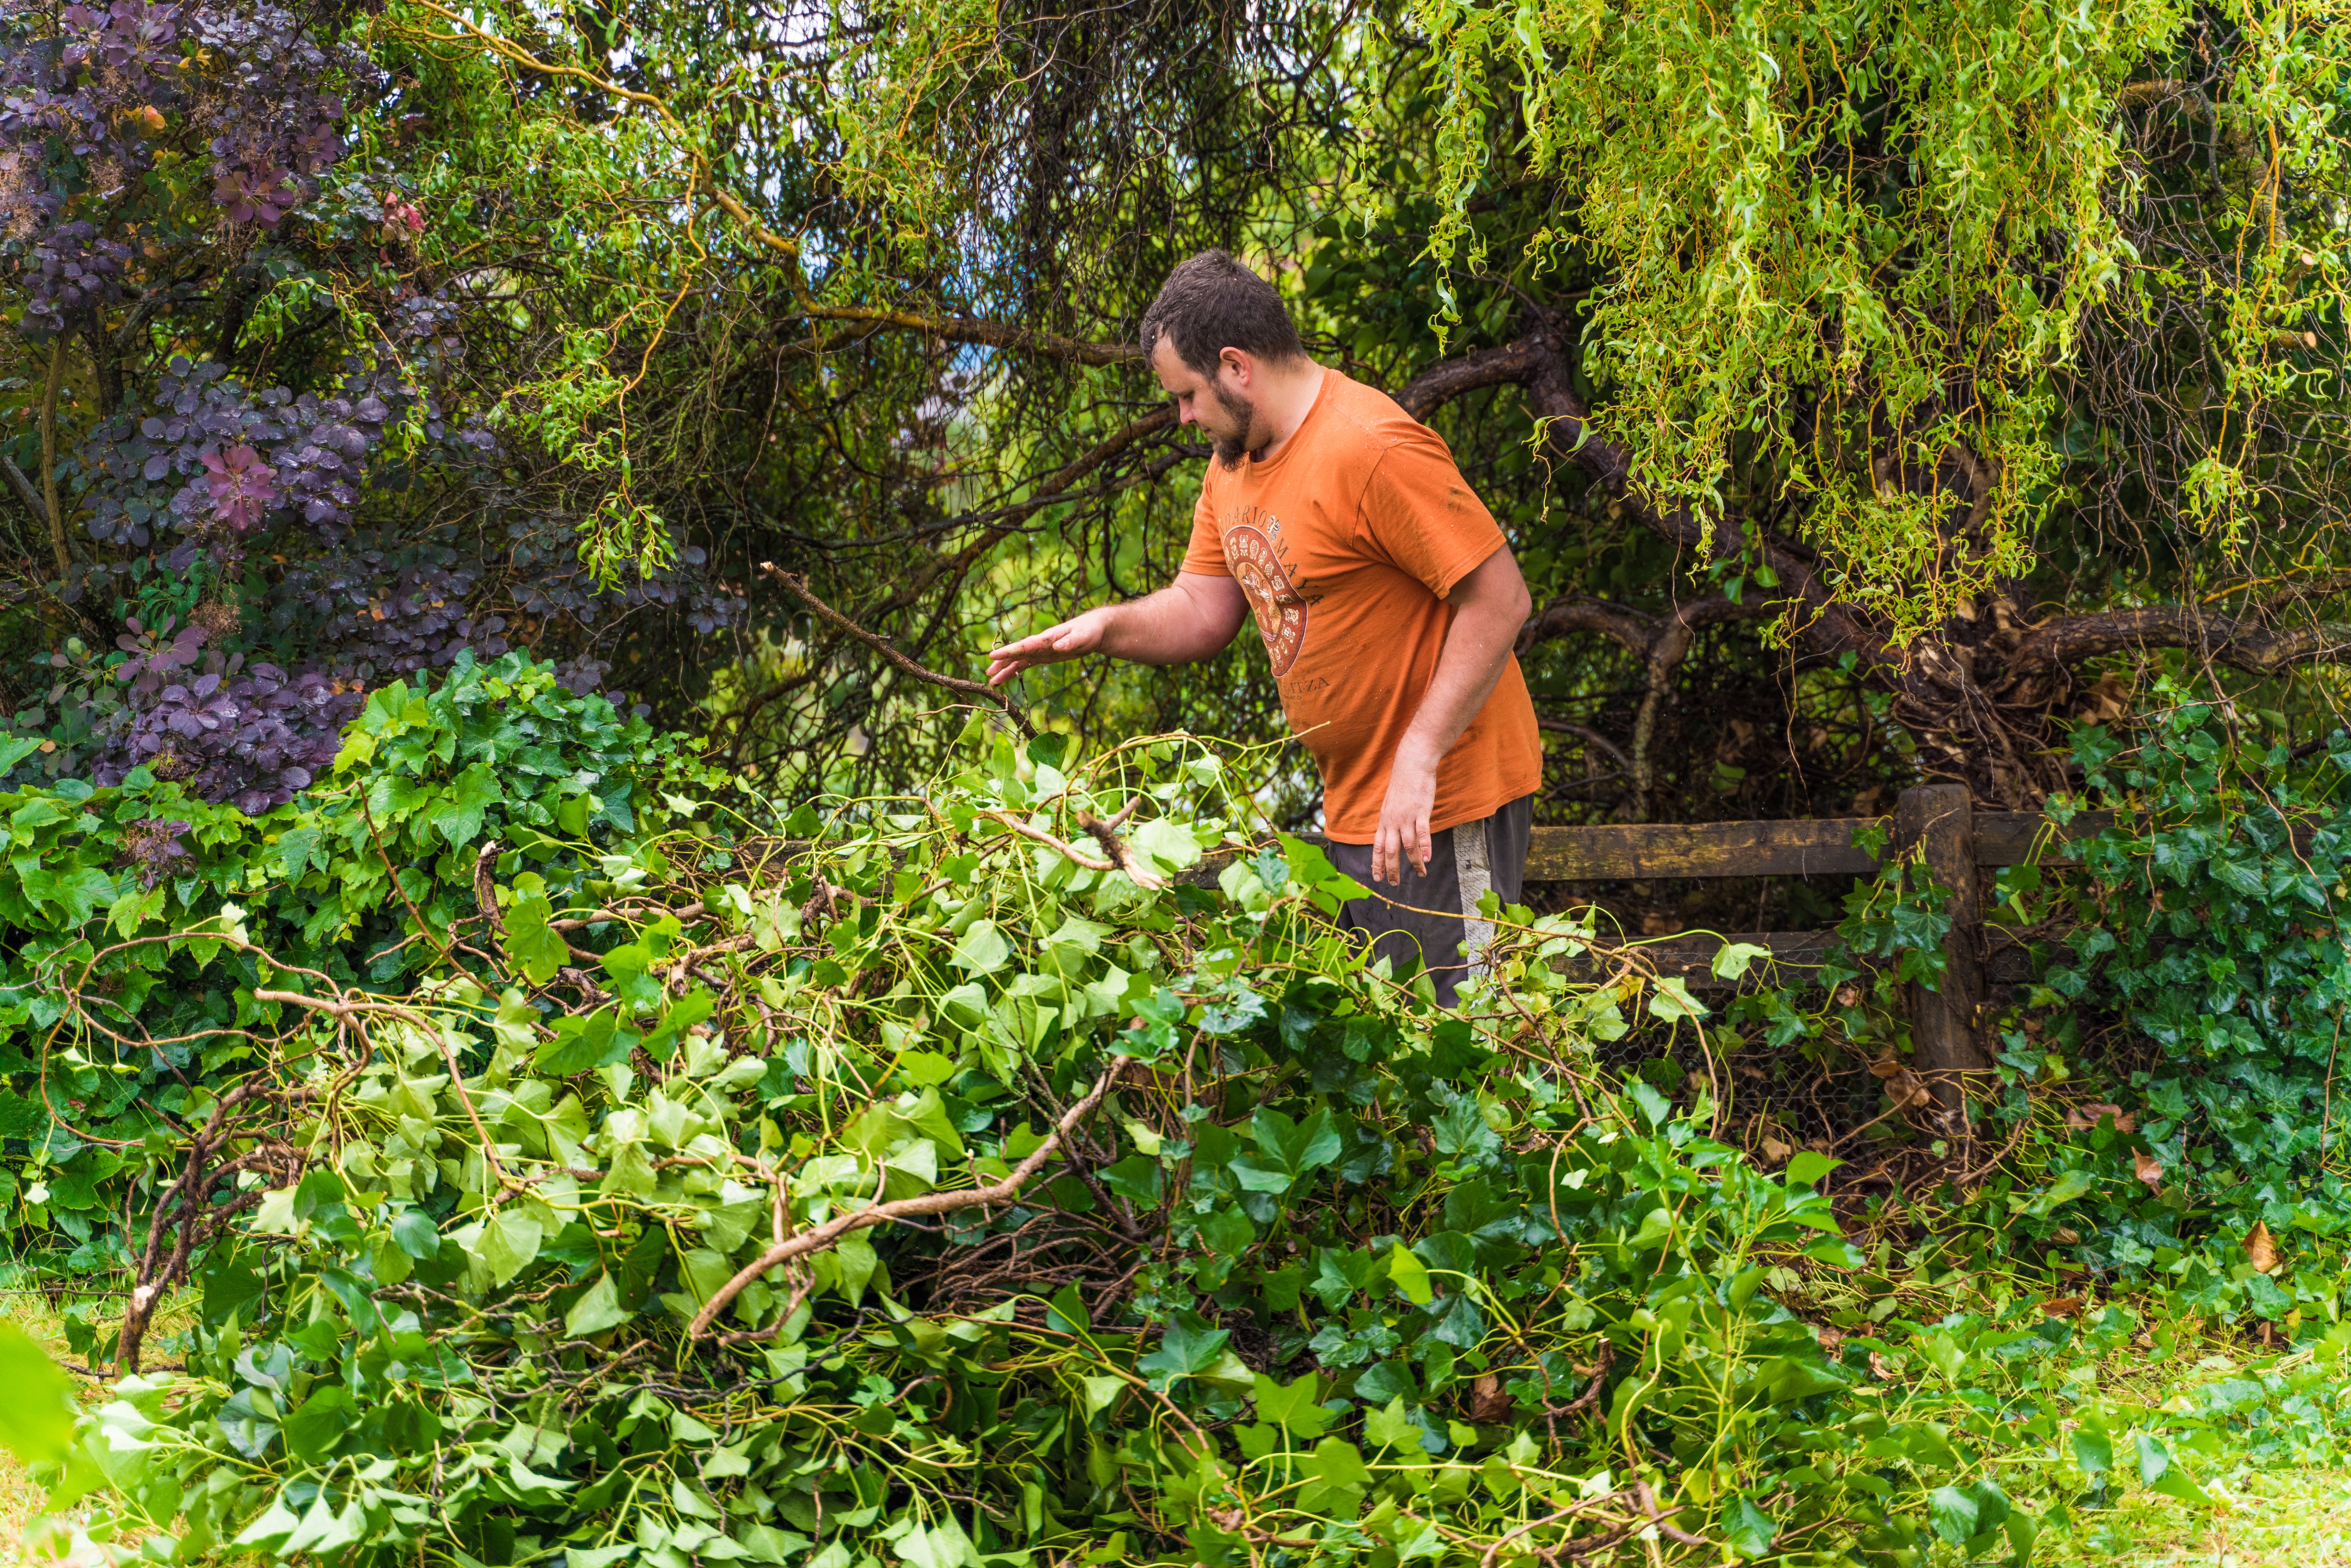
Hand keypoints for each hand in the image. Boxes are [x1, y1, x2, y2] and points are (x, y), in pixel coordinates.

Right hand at [986, 608, 1113, 685]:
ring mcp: (1041, 650)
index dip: (1009, 651)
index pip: (1024, 645)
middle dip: (1002, 662)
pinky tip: (1006, 677)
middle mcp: (1040, 644)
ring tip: (992, 680)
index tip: (993, 655)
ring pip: (1019, 660)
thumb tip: (1057, 646)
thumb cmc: (1089, 631)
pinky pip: (1026, 664)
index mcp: (1046, 638)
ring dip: (1005, 669)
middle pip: (1017, 653)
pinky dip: (1015, 670)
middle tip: (988, 672)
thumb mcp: (1083, 637)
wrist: (1094, 630)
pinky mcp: (1044, 656)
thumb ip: (1070, 641)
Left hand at [1372, 755, 1437, 885]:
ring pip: (1407, 846)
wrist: (1411, 765)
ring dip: (1413, 863)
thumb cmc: (1403, 785)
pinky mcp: (1420, 812)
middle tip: (1394, 884)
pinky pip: (1422, 833)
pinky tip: (1427, 859)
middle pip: (1390, 851)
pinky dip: (1425, 847)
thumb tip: (1392, 834)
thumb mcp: (1391, 805)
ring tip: (1419, 875)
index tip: (1377, 877)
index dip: (1377, 863)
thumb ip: (1391, 821)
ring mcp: (1406, 817)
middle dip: (1392, 869)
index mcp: (1384, 821)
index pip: (1377, 847)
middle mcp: (1392, 822)